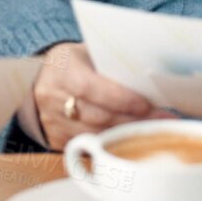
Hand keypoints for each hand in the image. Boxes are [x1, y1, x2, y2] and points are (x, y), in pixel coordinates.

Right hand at [20, 42, 163, 148]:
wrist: (38, 80)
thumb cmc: (73, 63)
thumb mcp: (87, 54)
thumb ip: (110, 65)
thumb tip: (149, 76)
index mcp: (60, 70)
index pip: (90, 87)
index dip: (119, 98)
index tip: (146, 104)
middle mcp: (52, 98)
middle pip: (97, 115)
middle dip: (133, 119)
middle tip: (163, 118)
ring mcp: (52, 122)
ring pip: (95, 134)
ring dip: (128, 133)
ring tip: (155, 129)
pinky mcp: (56, 140)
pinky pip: (89, 146)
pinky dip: (113, 143)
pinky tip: (133, 139)